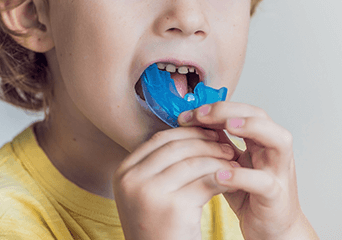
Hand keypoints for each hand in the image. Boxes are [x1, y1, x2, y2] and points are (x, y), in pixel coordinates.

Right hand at [113, 126, 238, 239]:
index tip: (207, 131)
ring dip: (217, 159)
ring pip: (192, 163)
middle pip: (175, 147)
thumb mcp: (148, 191)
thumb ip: (159, 164)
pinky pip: (204, 182)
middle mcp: (132, 179)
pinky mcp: (173, 208)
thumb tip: (191, 130)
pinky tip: (232, 179)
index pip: (159, 139)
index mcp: (124, 171)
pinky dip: (222, 177)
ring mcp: (149, 193)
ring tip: (232, 160)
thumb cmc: (159, 226)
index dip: (186, 132)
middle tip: (225, 144)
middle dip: (204, 142)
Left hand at [178, 102, 319, 239]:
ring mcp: (279, 172)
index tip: (189, 113)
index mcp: (260, 140)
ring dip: (252, 128)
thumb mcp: (230, 162)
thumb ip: (217, 142)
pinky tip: (221, 173)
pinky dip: (242, 175)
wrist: (272, 231)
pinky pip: (264, 182)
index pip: (242, 110)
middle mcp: (273, 150)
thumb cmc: (249, 194)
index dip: (217, 107)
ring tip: (227, 126)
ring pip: (278, 141)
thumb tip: (191, 121)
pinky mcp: (276, 197)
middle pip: (260, 116)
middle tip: (201, 114)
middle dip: (230, 110)